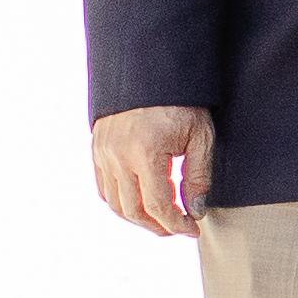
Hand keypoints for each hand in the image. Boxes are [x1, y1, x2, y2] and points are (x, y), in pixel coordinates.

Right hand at [94, 104, 215, 236]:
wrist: (152, 69)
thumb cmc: (183, 101)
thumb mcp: (200, 136)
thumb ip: (199, 177)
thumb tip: (195, 210)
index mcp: (145, 152)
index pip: (158, 205)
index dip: (176, 224)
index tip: (192, 228)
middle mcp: (117, 155)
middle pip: (133, 210)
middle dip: (158, 225)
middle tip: (179, 227)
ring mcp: (103, 152)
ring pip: (115, 203)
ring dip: (139, 217)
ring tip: (162, 217)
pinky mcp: (97, 147)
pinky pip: (104, 187)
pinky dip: (121, 201)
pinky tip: (142, 201)